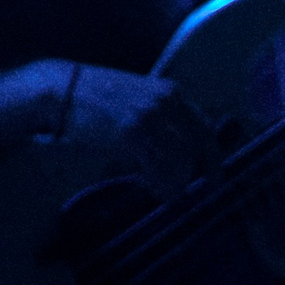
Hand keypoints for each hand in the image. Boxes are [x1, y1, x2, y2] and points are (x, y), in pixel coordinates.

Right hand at [34, 63, 214, 194]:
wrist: (67, 89)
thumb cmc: (101, 98)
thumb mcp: (141, 100)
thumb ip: (162, 118)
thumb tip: (178, 150)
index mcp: (172, 93)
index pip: (204, 126)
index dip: (213, 154)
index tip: (216, 176)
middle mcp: (166, 101)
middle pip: (197, 143)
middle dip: (200, 171)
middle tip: (196, 192)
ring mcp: (148, 116)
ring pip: (179, 157)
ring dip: (179, 181)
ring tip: (172, 195)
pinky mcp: (129, 132)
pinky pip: (156, 164)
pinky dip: (161, 183)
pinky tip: (158, 192)